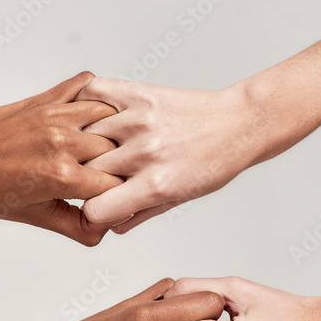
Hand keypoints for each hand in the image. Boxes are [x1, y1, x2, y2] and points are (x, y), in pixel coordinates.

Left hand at [0, 72, 122, 244]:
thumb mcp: (31, 216)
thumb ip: (74, 225)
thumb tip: (103, 231)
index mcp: (61, 176)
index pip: (117, 184)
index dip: (124, 193)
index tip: (121, 196)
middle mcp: (62, 142)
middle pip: (119, 150)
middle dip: (123, 164)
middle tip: (118, 173)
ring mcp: (53, 116)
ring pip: (109, 115)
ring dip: (115, 130)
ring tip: (110, 145)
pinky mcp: (44, 99)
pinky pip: (83, 86)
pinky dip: (95, 96)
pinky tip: (93, 115)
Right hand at [76, 77, 262, 231]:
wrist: (239, 124)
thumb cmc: (213, 163)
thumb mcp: (181, 198)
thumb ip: (141, 213)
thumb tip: (110, 227)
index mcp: (156, 185)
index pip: (95, 209)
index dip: (93, 210)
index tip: (98, 202)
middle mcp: (145, 153)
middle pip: (85, 174)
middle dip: (87, 178)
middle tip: (98, 173)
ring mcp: (139, 121)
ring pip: (80, 136)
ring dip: (83, 142)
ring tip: (95, 144)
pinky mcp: (139, 94)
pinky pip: (92, 93)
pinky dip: (85, 103)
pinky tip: (94, 114)